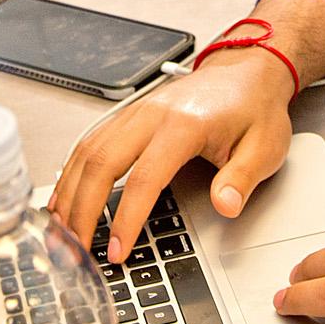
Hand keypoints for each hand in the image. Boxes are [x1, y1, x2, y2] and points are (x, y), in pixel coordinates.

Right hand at [47, 49, 294, 261]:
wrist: (246, 73)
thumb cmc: (253, 109)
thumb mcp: (264, 147)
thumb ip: (242, 179)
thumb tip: (225, 206)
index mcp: (183, 124)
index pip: (143, 178)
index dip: (126, 219)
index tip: (118, 250)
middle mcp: (152, 115)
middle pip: (101, 163)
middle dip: (82, 210)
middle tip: (74, 249)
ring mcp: (136, 113)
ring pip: (88, 151)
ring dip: (70, 192)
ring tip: (61, 230)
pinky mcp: (129, 116)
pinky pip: (90, 142)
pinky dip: (72, 172)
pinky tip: (65, 196)